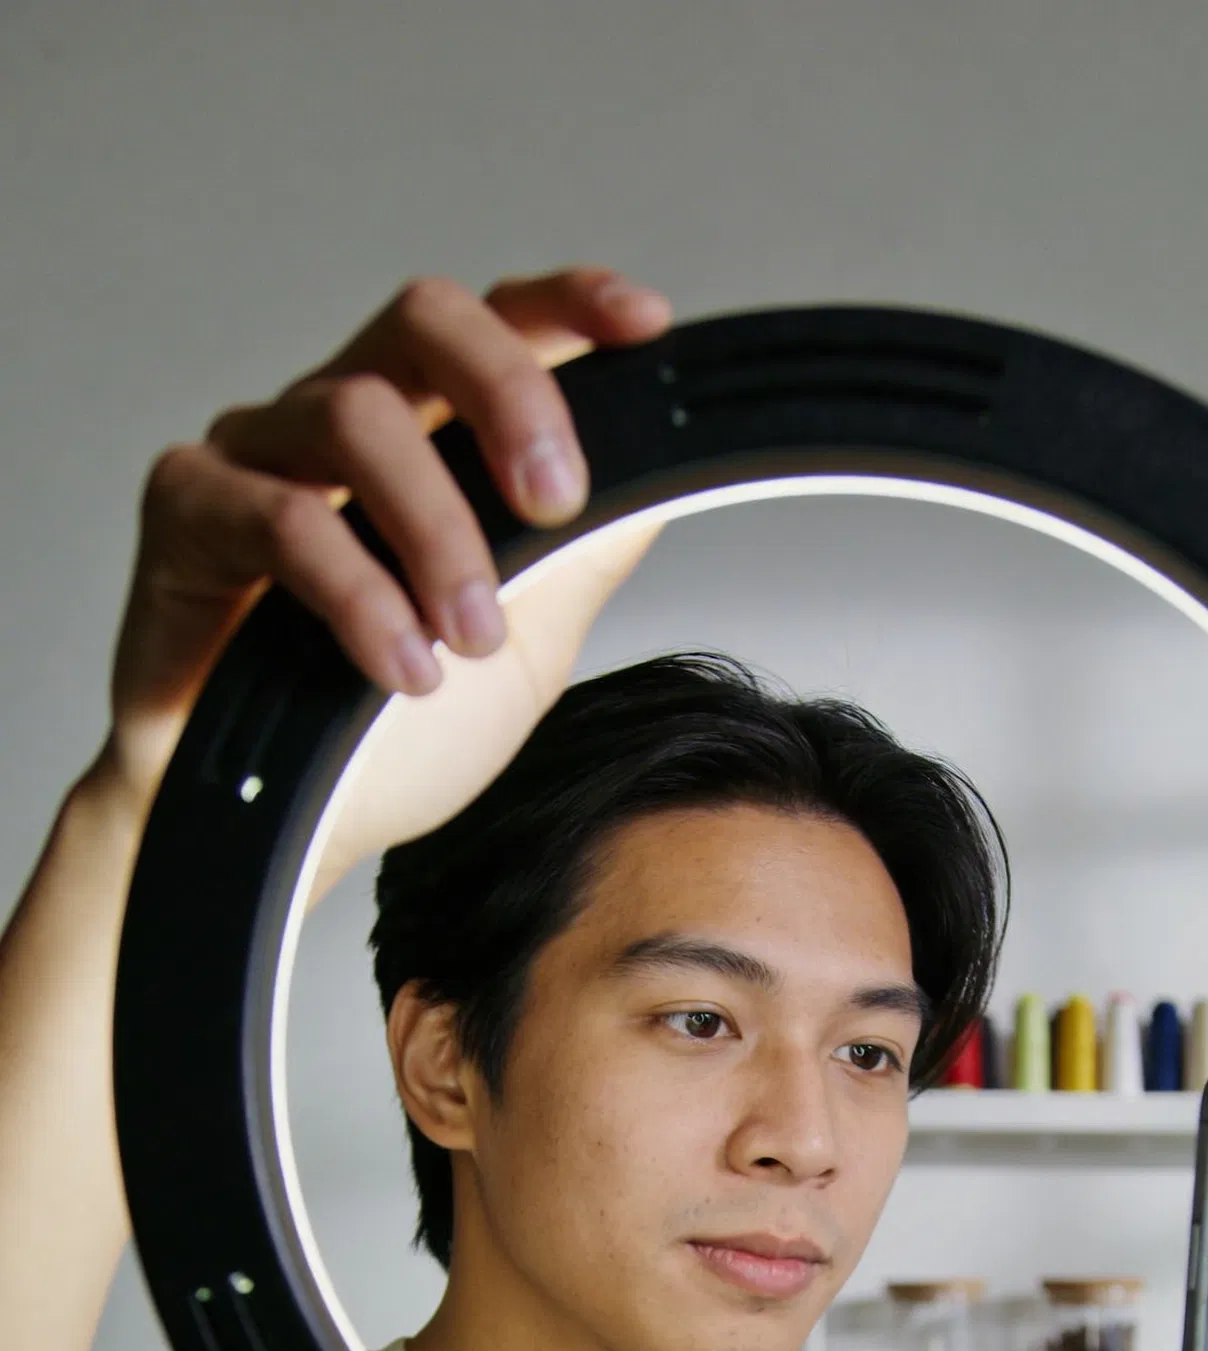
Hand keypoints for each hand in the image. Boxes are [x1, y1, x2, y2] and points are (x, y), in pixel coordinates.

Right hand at [93, 266, 672, 823]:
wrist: (290, 830)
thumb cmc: (387, 736)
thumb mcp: (523, 645)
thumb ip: (581, 557)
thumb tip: (659, 477)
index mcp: (425, 433)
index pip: (495, 323)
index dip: (567, 303)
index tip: (644, 325)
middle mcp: (337, 418)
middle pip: (424, 319)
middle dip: (509, 395)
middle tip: (554, 506)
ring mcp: (257, 453)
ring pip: (356, 415)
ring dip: (437, 530)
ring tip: (470, 638)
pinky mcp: (189, 509)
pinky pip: (283, 516)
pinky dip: (362, 595)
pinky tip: (402, 668)